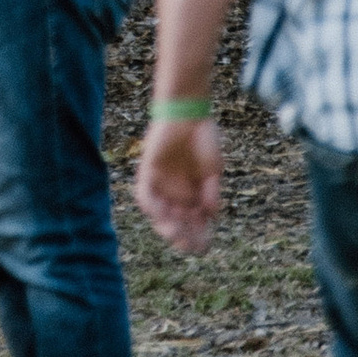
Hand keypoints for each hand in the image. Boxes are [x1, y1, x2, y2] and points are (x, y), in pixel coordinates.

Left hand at [133, 115, 223, 250]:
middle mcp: (176, 193)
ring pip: (158, 215)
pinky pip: (144, 195)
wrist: (189, 111)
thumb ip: (211, 193)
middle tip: (190, 243)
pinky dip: (151, 207)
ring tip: (177, 232)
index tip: (205, 245)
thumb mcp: (213, 171)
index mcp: (193, 196)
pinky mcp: (148, 172)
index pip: (193, 225)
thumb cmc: (203, 138)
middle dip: (182, 237)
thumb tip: (211, 215)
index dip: (198, 238)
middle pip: (175, 224)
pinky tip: (163, 214)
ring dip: (165, 227)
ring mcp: (161, 184)